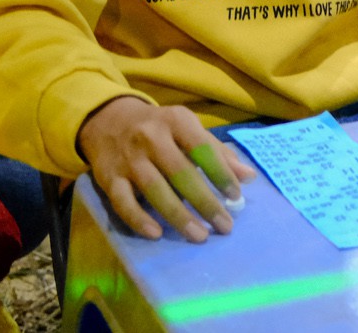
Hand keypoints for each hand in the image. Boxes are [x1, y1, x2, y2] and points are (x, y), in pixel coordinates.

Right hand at [78, 96, 253, 242]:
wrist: (108, 120)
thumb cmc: (160, 128)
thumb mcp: (188, 129)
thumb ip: (217, 152)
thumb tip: (249, 177)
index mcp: (176, 121)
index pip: (203, 149)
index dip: (221, 173)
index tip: (236, 196)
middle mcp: (151, 138)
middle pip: (182, 173)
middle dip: (205, 202)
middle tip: (224, 226)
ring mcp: (128, 159)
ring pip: (155, 190)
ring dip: (179, 216)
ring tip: (199, 236)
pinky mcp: (108, 178)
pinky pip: (123, 203)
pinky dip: (139, 219)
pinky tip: (156, 234)